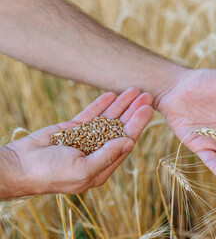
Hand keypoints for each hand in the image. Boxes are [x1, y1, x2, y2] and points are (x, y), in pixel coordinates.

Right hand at [3, 89, 152, 197]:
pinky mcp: (72, 129)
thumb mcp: (83, 170)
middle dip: (134, 112)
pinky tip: (112, 94)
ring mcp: (85, 139)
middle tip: (147, 95)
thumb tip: (129, 142)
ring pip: (108, 119)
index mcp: (102, 167)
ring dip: (121, 105)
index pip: (126, 142)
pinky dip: (101, 105)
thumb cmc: (50, 174)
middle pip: (121, 128)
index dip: (138, 125)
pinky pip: (91, 115)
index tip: (148, 109)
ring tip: (134, 90)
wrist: (19, 166)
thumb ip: (107, 156)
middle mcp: (97, 152)